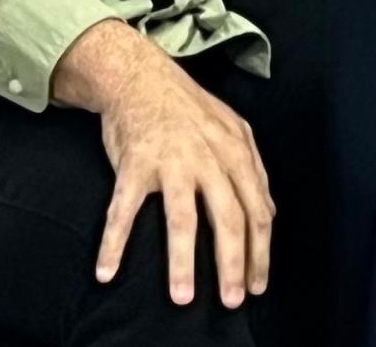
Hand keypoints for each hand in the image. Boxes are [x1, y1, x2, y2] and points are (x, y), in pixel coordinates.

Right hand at [51, 20, 273, 307]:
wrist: (141, 76)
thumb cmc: (187, 108)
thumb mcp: (233, 130)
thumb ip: (251, 171)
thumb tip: (268, 213)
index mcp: (237, 152)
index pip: (258, 209)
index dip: (260, 251)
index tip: (258, 283)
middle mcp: (209, 157)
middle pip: (229, 218)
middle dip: (233, 263)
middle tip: (232, 299)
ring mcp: (171, 161)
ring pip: (183, 219)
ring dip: (183, 262)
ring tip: (182, 297)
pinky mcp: (134, 164)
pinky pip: (124, 211)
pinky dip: (113, 243)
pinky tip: (107, 271)